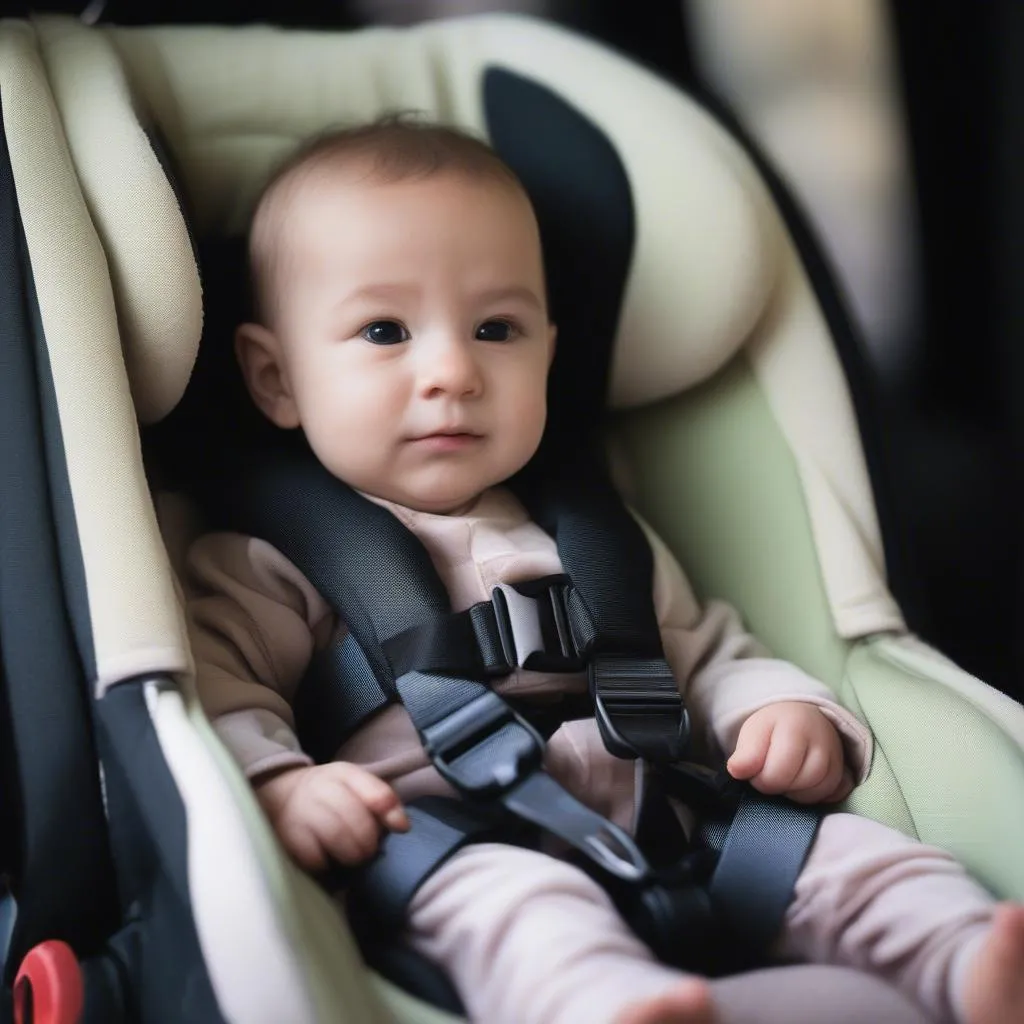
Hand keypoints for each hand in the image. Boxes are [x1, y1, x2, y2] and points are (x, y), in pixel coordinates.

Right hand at [254, 762, 408, 870]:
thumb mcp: (358, 786)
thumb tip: (403, 826)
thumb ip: (383, 801)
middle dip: (369, 841)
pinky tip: (330, 860)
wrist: (285, 793)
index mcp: (344, 774)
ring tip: (354, 858)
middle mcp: (322, 787)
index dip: (390, 813)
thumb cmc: (332, 794)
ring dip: (351, 853)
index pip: (374, 792)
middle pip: (355, 818)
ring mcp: (302, 810)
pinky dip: (326, 863)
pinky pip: (312, 855)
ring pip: (335, 835)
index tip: (400, 829)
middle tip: (370, 851)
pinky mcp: (288, 834)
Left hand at [726, 702, 852, 803]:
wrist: (800, 718)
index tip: (755, 772)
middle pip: (801, 782)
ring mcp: (838, 757)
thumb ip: (745, 752)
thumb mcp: (753, 732)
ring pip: (818, 792)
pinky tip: (801, 785)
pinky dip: (814, 796)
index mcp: (796, 725)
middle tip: (769, 776)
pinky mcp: (845, 772)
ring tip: (783, 779)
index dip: (761, 778)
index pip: (779, 770)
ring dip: (795, 793)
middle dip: (778, 786)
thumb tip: (736, 771)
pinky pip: (832, 795)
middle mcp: (823, 740)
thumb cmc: (772, 728)